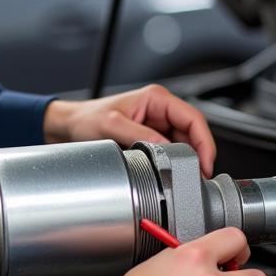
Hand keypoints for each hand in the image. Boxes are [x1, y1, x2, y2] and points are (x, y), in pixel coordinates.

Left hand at [42, 84, 215, 176]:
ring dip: (185, 160)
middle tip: (196, 176)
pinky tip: (170, 173)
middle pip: (192, 133)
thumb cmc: (86, 119)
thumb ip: (139, 135)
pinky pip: (170, 152)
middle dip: (197, 155)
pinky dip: (173, 163)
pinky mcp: (150, 138)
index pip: (193, 118)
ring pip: (184, 144)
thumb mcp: (111, 126)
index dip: (204, 142)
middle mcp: (160, 110)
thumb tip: (166, 149)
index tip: (205, 163)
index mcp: (156, 98)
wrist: (70, 127)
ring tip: (182, 176)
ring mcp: (156, 125)